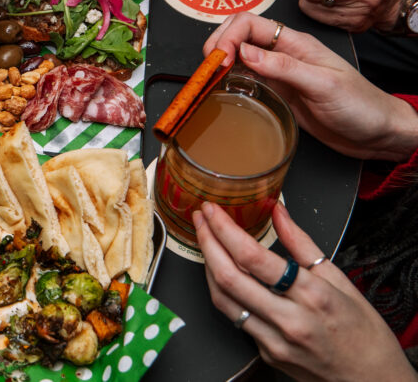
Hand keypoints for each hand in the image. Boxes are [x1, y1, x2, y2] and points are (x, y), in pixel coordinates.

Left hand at [195, 202, 415, 381]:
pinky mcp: (266, 354)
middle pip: (229, 276)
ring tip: (206, 241)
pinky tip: (221, 273)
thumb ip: (303, 244)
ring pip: (223, 299)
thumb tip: (278, 212)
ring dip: (207, 266)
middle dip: (207, 242)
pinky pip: (235, 318)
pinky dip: (223, 291)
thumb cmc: (364, 333)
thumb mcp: (341, 280)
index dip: (225, 229)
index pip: (254, 257)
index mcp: (312, 296)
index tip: (213, 210)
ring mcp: (274, 340)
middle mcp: (289, 320)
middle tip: (201, 219)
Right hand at [205, 13, 417, 160]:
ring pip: (239, 54)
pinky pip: (246, 78)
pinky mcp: (277, 92)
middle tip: (207, 68)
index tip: (218, 59)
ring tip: (210, 78)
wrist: (378, 134)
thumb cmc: (361, 106)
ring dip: (220, 61)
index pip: (250, 23)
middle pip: (239, 33)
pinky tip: (224, 89)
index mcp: (296, 43)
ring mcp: (278, 72)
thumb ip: (283, 67)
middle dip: (217, 43)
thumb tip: (243, 52)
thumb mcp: (323, 85)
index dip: (228, 36)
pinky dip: (229, 79)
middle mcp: (283, 53)